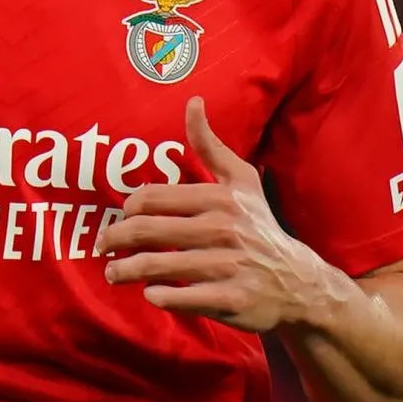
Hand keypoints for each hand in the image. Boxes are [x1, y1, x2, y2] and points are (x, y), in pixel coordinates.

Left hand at [100, 96, 332, 333]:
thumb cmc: (260, 227)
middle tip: (103, 246)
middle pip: (146, 231)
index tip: (121, 218)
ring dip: (125, 270)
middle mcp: (222, 229)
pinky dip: (157, 295)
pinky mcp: (230, 300)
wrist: (299, 282)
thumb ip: (210, 145)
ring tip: (113, 273)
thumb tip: (192, 101)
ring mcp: (226, 266)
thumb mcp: (241, 182)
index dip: (127, 209)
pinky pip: (178, 298)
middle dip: (114, 239)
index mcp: (219, 198)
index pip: (151, 198)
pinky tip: (150, 293)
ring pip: (155, 266)